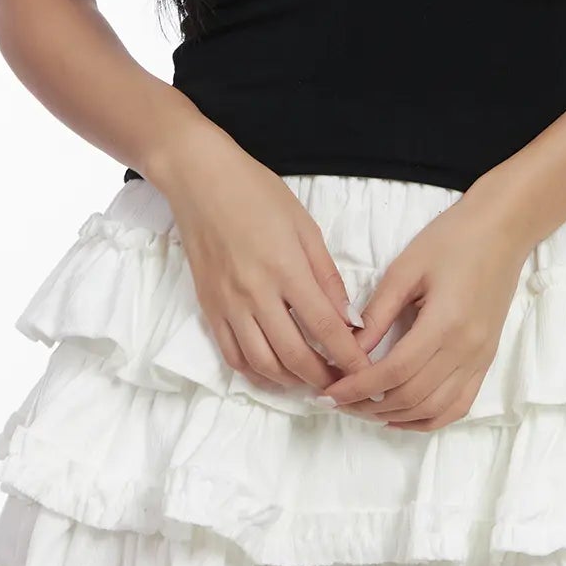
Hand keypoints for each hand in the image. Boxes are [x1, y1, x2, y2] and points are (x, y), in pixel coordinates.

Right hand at [150, 125, 370, 393]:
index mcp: (286, 268)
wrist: (200, 180)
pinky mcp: (208, 308)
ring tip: (311, 381)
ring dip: (291, 382)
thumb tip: (348, 317)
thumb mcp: (304, 225)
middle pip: (294, 356)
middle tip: (341, 384)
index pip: (325, 327)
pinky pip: (233, 355)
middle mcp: (255, 293)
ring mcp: (228, 304)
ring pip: (262, 364)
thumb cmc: (256, 193)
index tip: (366, 371)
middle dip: (322, 379)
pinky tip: (275, 373)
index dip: (349, 356)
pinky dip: (256, 373)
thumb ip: (326, 274)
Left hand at [317, 188, 529, 428]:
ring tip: (362, 408)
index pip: (394, 372)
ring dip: (395, 416)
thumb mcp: (406, 269)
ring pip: (434, 409)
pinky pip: (458, 406)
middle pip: (412, 396)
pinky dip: (427, 419)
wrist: (502, 231)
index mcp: (444, 323)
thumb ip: (378, 312)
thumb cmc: (452, 240)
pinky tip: (400, 415)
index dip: (358, 388)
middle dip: (369, 406)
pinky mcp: (485, 361)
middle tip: (337, 401)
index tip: (329, 393)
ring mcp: (479, 360)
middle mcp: (466, 350)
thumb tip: (349, 348)